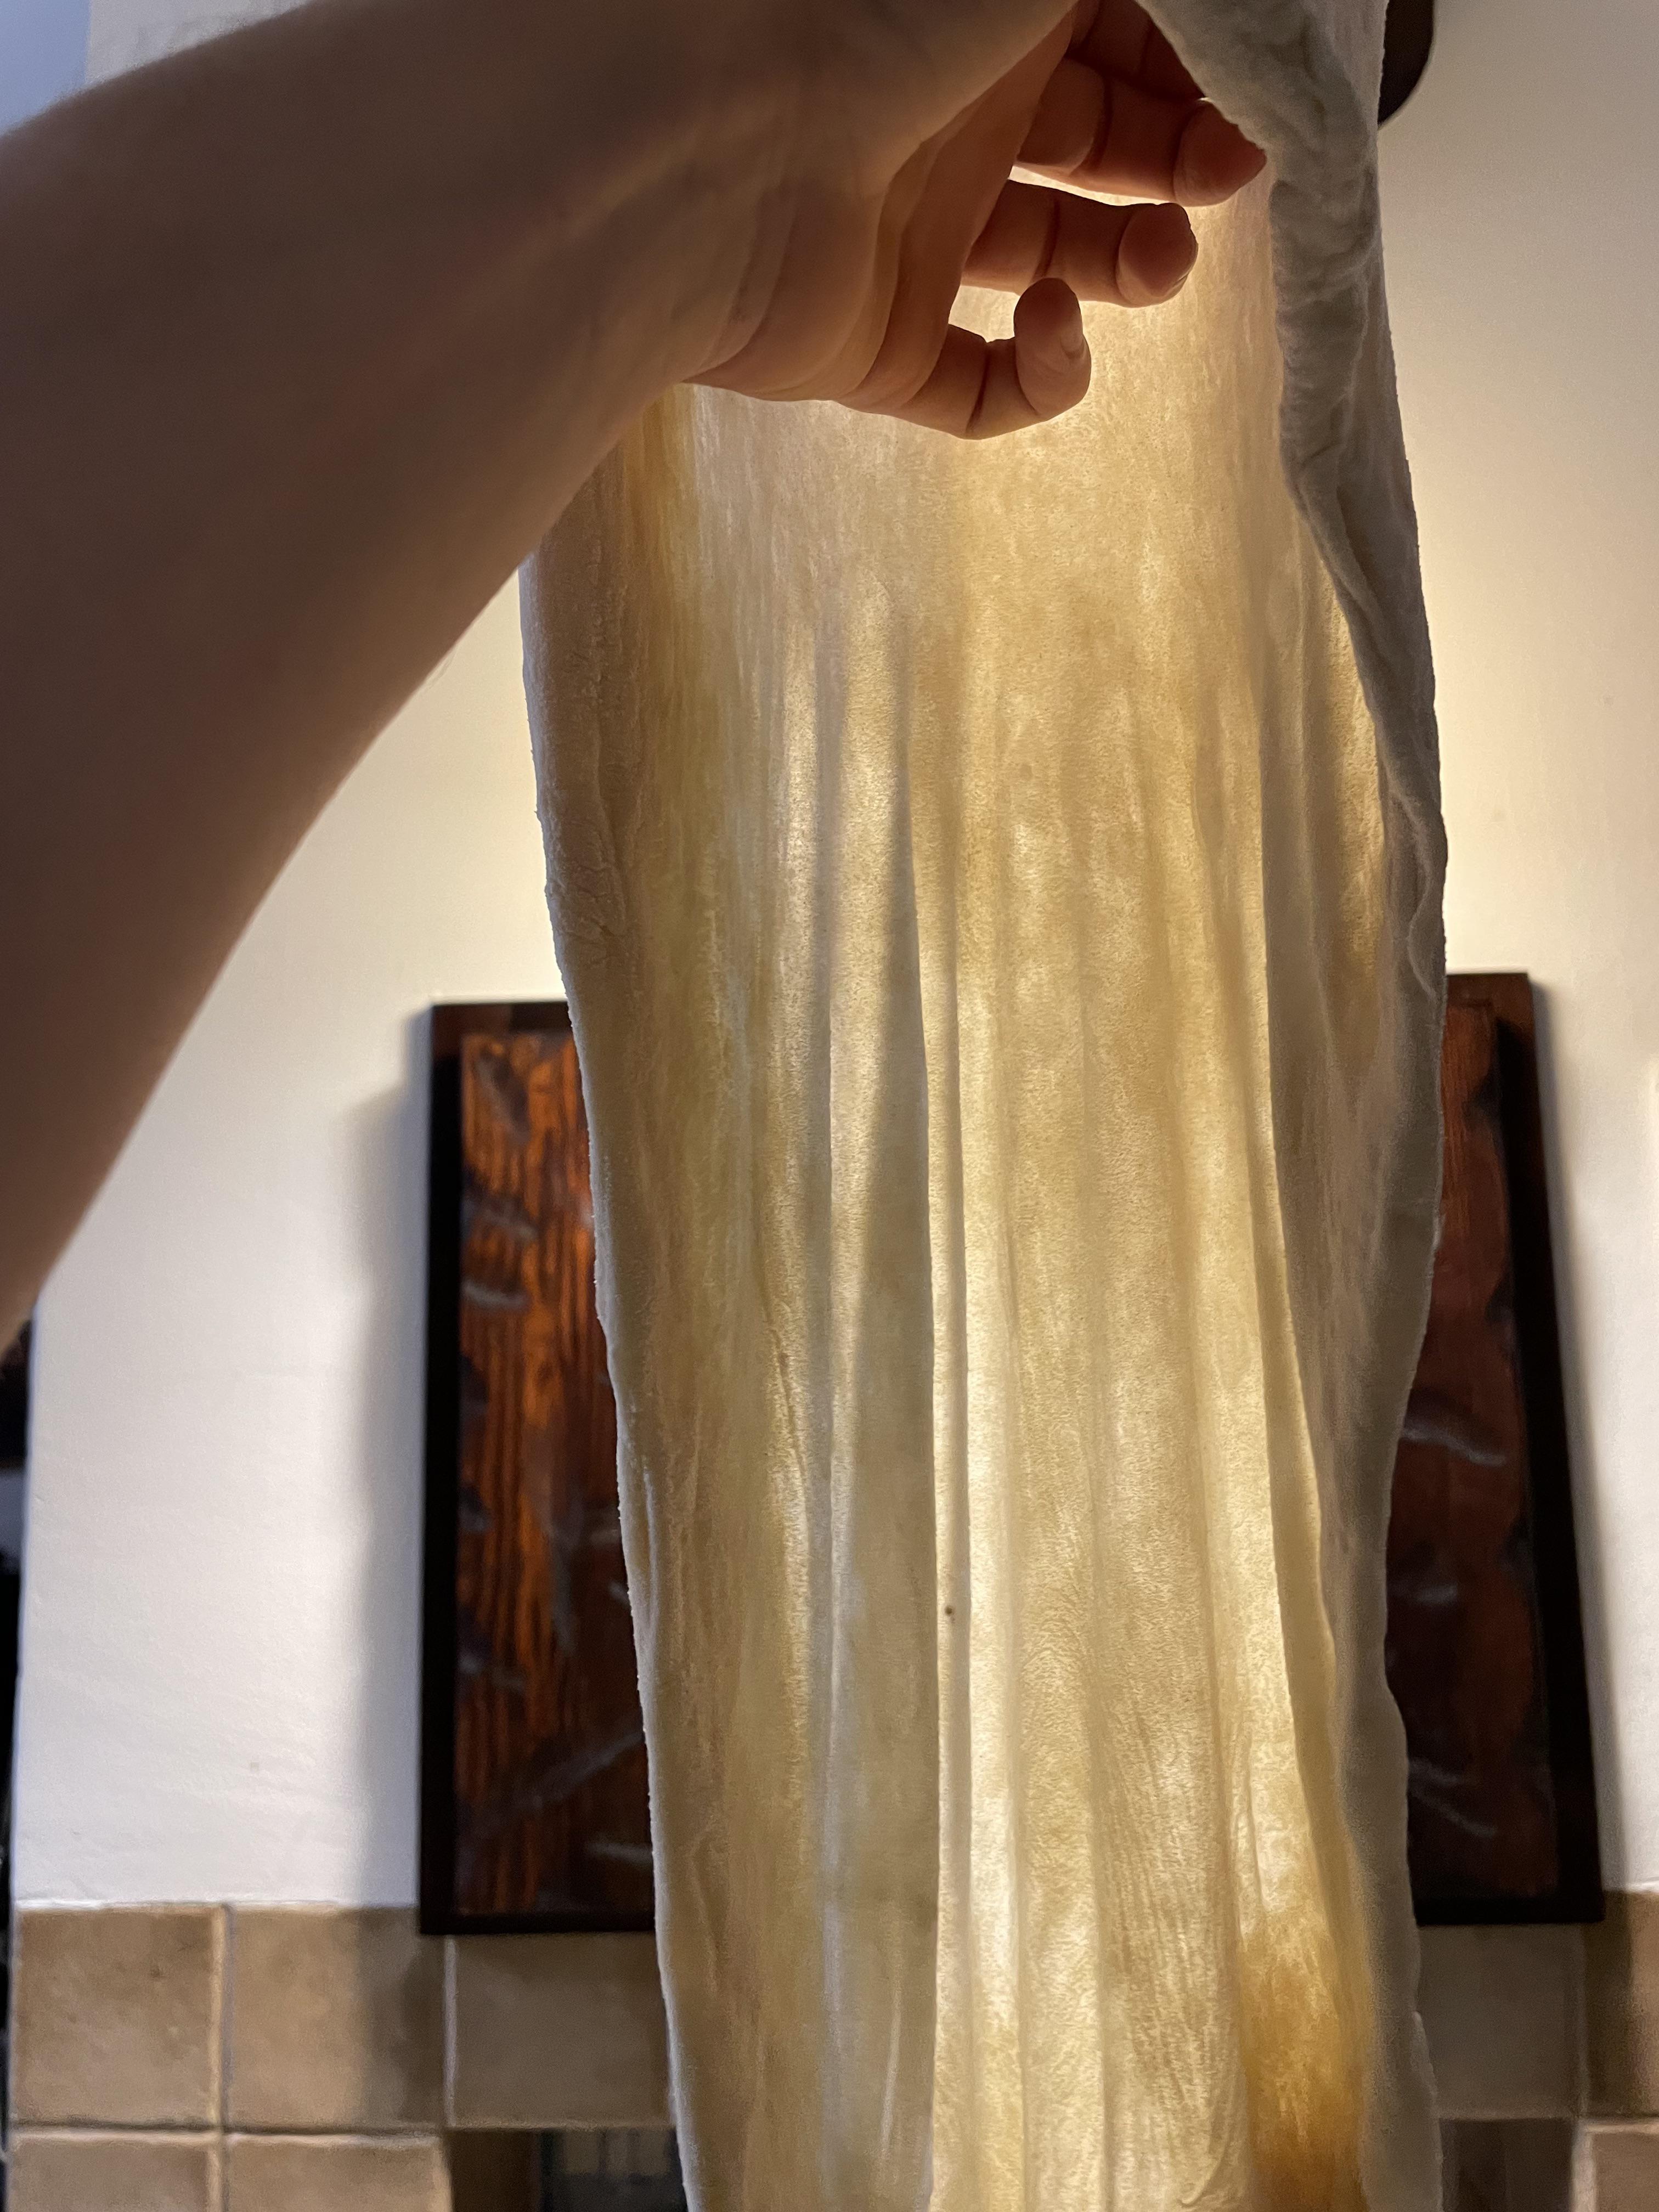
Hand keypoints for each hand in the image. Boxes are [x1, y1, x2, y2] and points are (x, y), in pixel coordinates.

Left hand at [700, 0, 1263, 437]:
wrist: (702, 148)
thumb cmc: (863, 12)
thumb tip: (1244, 15)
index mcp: (977, 18)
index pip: (1117, 44)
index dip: (1192, 73)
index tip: (1250, 98)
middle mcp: (944, 118)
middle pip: (1099, 148)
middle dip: (1183, 161)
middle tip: (1230, 173)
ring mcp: (910, 237)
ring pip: (1056, 262)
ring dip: (1138, 263)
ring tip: (1164, 257)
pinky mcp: (880, 349)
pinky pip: (985, 389)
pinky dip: (1047, 373)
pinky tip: (1052, 321)